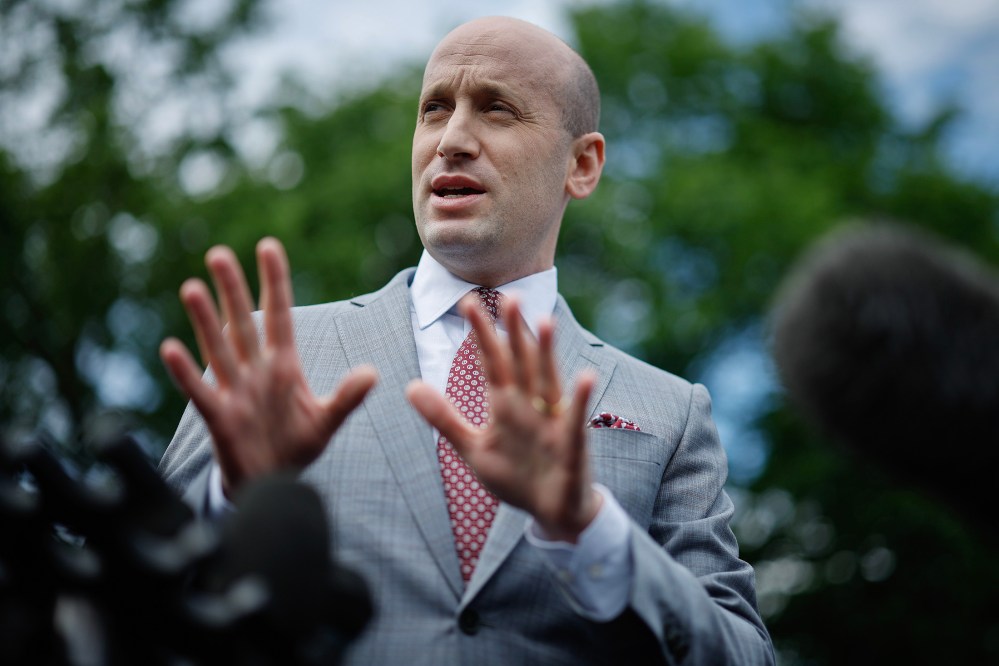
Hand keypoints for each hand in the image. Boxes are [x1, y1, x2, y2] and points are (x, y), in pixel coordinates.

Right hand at [160, 237, 376, 496]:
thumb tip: (373, 372)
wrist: (272, 484)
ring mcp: (234, 391)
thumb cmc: (295, 447)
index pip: (280, 316)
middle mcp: (255, 371)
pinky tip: (170, 347)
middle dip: (233, 291)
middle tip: (219, 254)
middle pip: (243, 323)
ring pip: (219, 349)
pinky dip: (184, 373)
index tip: (269, 246)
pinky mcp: (220, 418)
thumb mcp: (326, 421)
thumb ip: (346, 398)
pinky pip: (199, 392)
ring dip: (205, 320)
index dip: (275, 282)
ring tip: (192, 287)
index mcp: (282, 366)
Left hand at [406, 296, 599, 542]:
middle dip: (514, 332)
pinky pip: (576, 419)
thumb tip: (410, 386)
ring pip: (548, 381)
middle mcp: (530, 405)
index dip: (481, 335)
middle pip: (520, 362)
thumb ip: (443, 418)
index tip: (468, 302)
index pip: (491, 362)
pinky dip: (581, 399)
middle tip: (508, 296)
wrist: (550, 513)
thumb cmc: (515, 476)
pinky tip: (585, 377)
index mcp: (505, 404)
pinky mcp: (572, 443)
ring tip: (545, 321)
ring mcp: (552, 422)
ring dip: (547, 353)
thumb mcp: (472, 448)